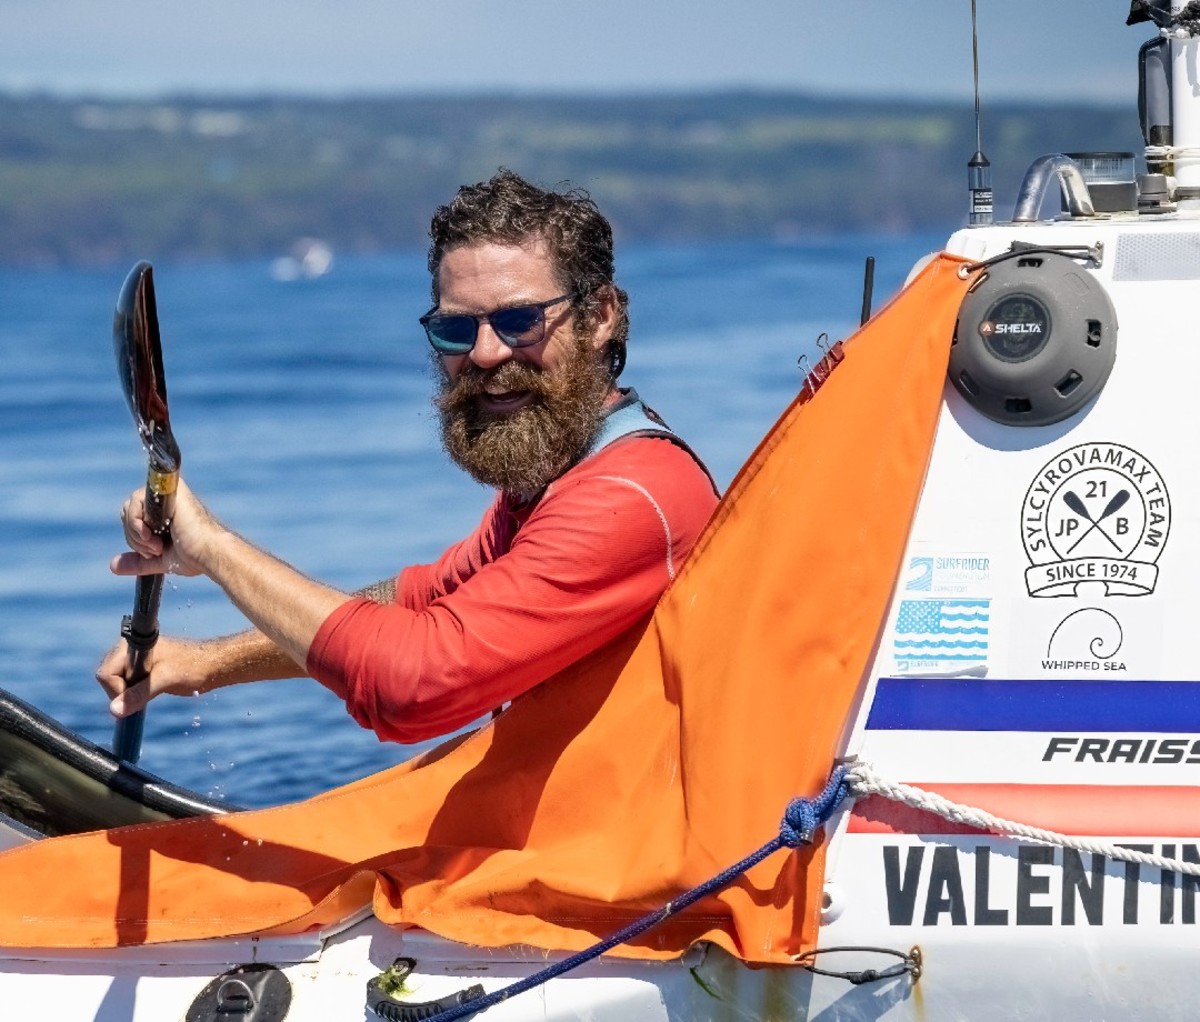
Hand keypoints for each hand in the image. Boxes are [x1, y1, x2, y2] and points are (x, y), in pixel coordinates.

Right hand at [95, 635, 215, 717]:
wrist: (213, 665)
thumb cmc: (193, 666)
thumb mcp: (166, 679)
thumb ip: (139, 694)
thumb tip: (114, 710)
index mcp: (131, 645)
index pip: (105, 673)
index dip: (117, 690)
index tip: (138, 696)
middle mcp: (128, 650)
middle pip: (108, 679)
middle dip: (124, 692)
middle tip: (150, 691)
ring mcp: (133, 659)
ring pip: (117, 684)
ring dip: (131, 694)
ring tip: (155, 688)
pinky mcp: (140, 669)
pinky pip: (126, 685)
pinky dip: (135, 693)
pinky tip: (152, 691)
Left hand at [112, 477, 218, 578]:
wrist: (208, 553)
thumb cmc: (194, 557)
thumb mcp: (160, 560)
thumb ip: (138, 561)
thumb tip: (113, 566)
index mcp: (164, 513)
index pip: (133, 518)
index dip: (136, 536)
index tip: (154, 551)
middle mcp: (165, 501)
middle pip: (128, 513)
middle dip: (135, 537)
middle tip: (155, 549)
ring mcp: (167, 493)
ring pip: (129, 508)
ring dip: (136, 534)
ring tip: (157, 544)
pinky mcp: (168, 489)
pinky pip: (134, 501)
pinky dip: (136, 523)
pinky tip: (151, 534)